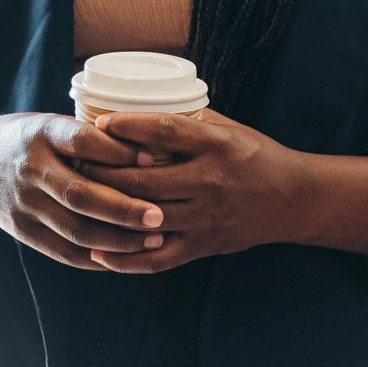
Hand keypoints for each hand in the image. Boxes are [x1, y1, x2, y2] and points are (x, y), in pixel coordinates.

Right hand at [0, 113, 165, 269]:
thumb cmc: (30, 139)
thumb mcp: (51, 123)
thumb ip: (87, 137)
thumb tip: (148, 151)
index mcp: (40, 133)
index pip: (81, 141)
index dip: (117, 151)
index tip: (151, 157)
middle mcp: (29, 169)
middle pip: (80, 194)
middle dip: (124, 209)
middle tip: (159, 215)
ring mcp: (23, 204)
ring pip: (75, 230)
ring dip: (118, 240)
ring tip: (153, 239)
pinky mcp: (21, 231)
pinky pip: (64, 251)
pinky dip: (97, 258)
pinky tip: (125, 256)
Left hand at [86, 110, 303, 272]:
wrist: (293, 198)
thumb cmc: (254, 154)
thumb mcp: (227, 128)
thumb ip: (187, 121)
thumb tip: (137, 107)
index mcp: (215, 145)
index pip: (165, 131)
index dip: (128, 126)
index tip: (98, 122)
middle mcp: (209, 181)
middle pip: (146, 178)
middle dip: (104, 171)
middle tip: (74, 162)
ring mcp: (205, 217)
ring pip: (145, 217)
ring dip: (108, 210)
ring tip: (77, 201)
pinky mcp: (204, 245)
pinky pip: (158, 259)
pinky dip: (125, 258)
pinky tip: (98, 252)